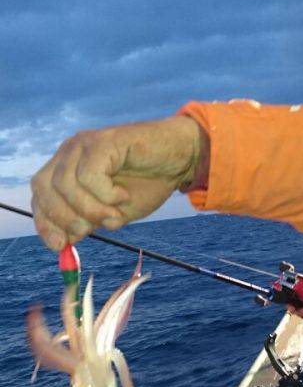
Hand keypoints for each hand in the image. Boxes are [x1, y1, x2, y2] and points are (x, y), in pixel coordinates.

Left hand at [31, 117, 203, 249]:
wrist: (178, 160)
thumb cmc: (146, 184)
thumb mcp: (111, 213)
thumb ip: (86, 223)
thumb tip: (62, 241)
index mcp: (68, 167)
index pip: (40, 193)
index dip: (45, 221)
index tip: (60, 245)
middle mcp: (71, 152)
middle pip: (45, 188)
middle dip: (65, 218)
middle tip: (92, 230)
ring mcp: (86, 144)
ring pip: (66, 184)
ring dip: (90, 210)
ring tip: (115, 215)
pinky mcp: (104, 141)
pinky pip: (90, 175)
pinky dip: (105, 195)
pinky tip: (123, 196)